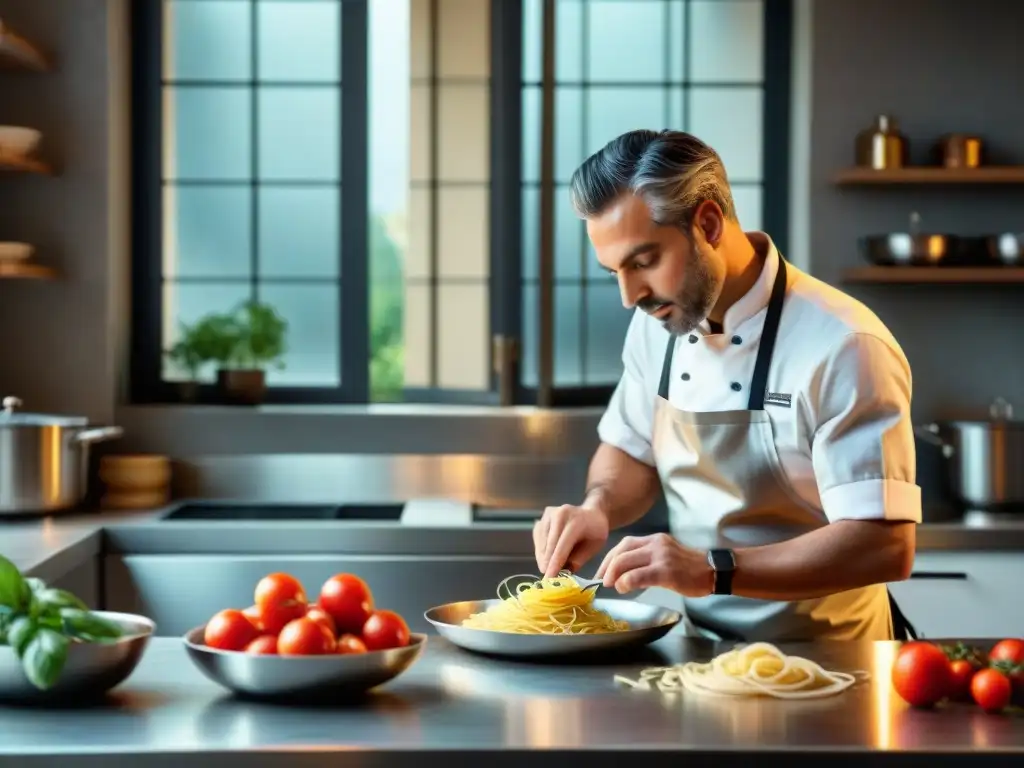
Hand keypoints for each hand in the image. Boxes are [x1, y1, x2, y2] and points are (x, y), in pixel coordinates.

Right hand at [533, 504, 609, 577]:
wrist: (591, 513)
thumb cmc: (595, 532)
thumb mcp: (594, 547)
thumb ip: (579, 559)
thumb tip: (564, 572)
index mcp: (576, 521)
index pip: (562, 546)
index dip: (554, 564)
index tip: (548, 579)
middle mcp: (559, 514)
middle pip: (549, 545)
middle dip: (547, 564)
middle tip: (548, 580)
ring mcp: (549, 515)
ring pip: (541, 543)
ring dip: (543, 559)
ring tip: (550, 569)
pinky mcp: (542, 519)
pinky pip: (538, 539)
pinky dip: (541, 551)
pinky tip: (547, 558)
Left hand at [594, 533, 713, 596]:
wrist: (713, 571)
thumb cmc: (689, 569)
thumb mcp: (665, 556)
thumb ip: (646, 561)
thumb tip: (623, 575)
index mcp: (653, 539)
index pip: (624, 544)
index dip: (609, 559)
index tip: (602, 572)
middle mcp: (655, 543)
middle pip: (621, 552)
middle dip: (607, 567)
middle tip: (602, 581)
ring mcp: (661, 556)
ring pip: (626, 561)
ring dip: (614, 575)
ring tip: (612, 585)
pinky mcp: (666, 571)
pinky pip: (638, 575)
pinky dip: (626, 582)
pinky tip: (623, 588)